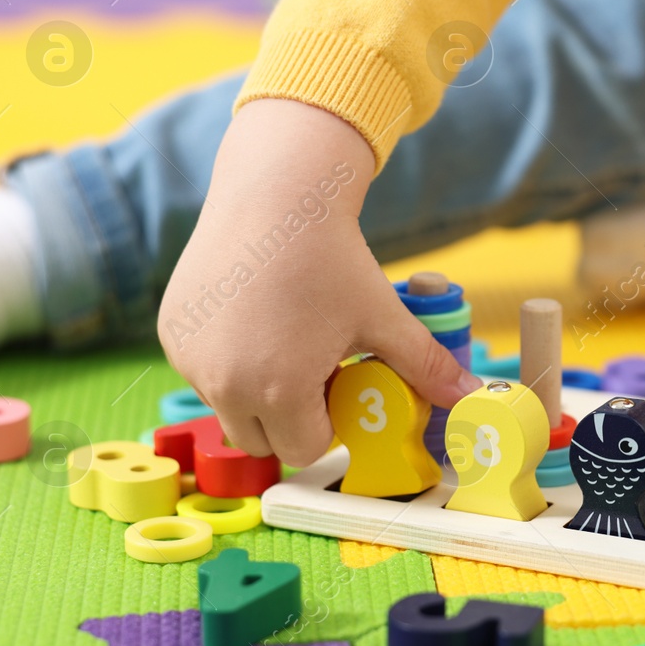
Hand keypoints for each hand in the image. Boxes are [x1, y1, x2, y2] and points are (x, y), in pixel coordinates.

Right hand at [158, 99, 480, 465]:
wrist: (277, 196)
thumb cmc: (334, 259)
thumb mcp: (383, 318)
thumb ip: (425, 367)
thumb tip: (471, 395)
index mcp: (279, 392)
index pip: (304, 450)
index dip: (328, 425)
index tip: (340, 387)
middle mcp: (224, 385)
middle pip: (261, 440)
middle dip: (291, 419)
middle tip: (315, 369)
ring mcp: (190, 360)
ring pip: (228, 407)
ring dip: (255, 392)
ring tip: (286, 337)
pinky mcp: (172, 334)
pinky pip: (201, 372)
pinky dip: (226, 361)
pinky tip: (254, 317)